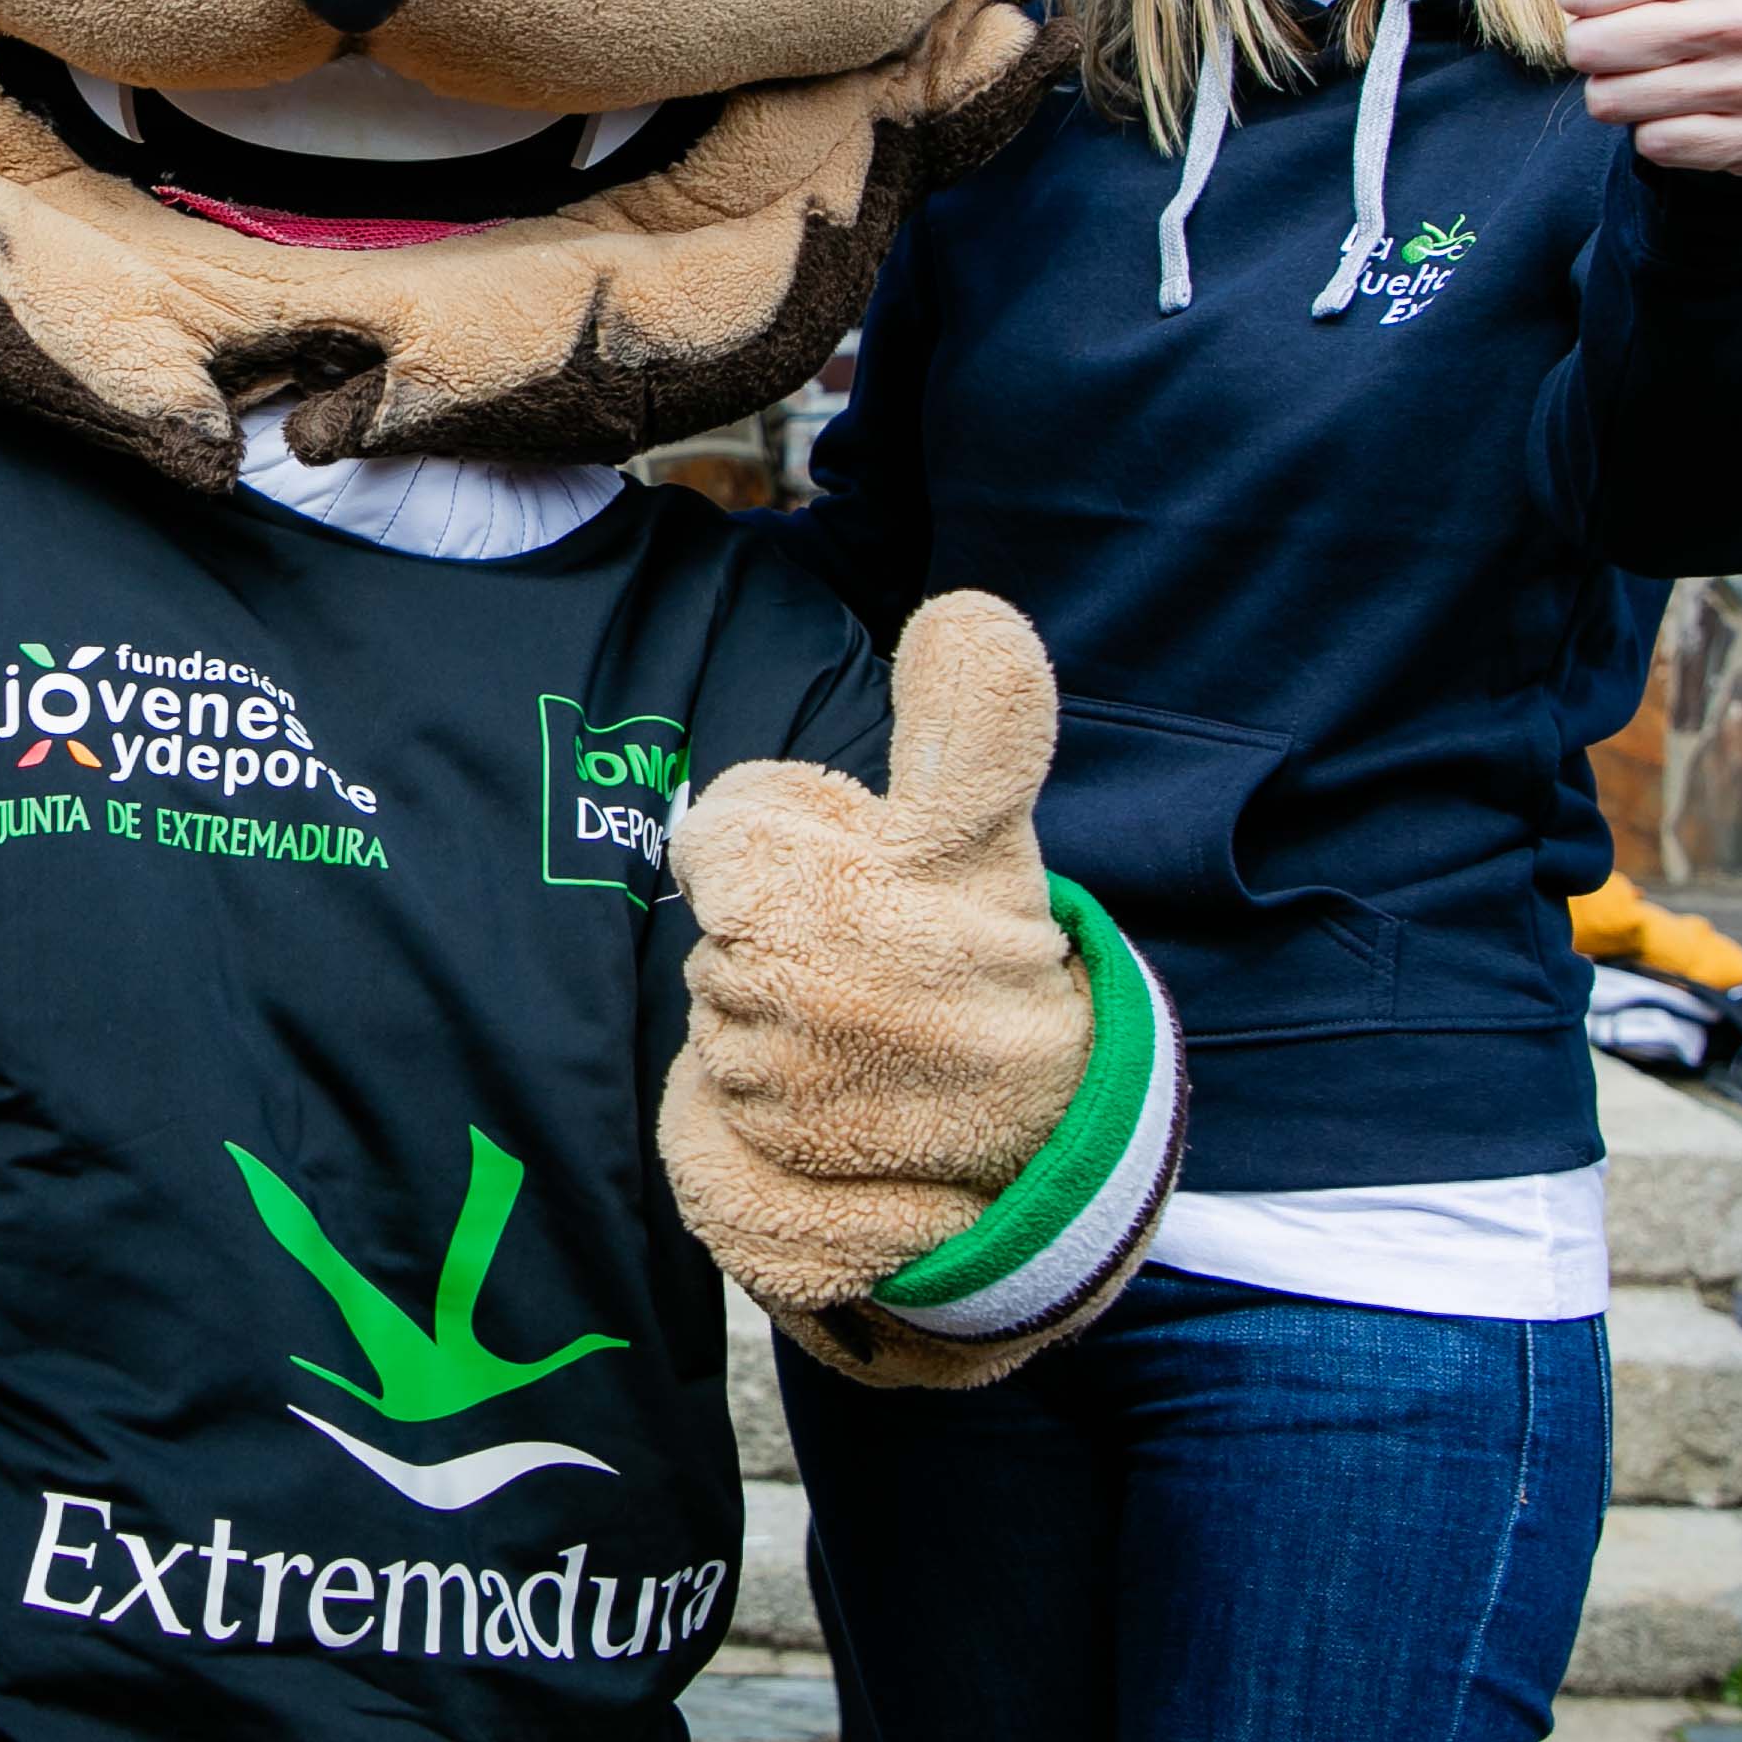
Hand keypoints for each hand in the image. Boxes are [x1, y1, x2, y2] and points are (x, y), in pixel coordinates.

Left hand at [662, 593, 1096, 1324]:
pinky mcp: (761, 1127)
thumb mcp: (981, 827)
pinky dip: (760, 1070)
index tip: (838, 859)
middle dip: (774, 923)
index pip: (723, 834)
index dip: (758, 833)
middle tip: (860, 951)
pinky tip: (834, 1073)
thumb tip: (968, 613)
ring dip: (767, 1001)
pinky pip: (715, 1074)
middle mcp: (821, 963)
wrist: (1026, 1114)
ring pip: (715, 996)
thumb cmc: (980, 939)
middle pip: (718, 920)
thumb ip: (965, 720)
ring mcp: (782, 1054)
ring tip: (857, 1016)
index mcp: (882, 873)